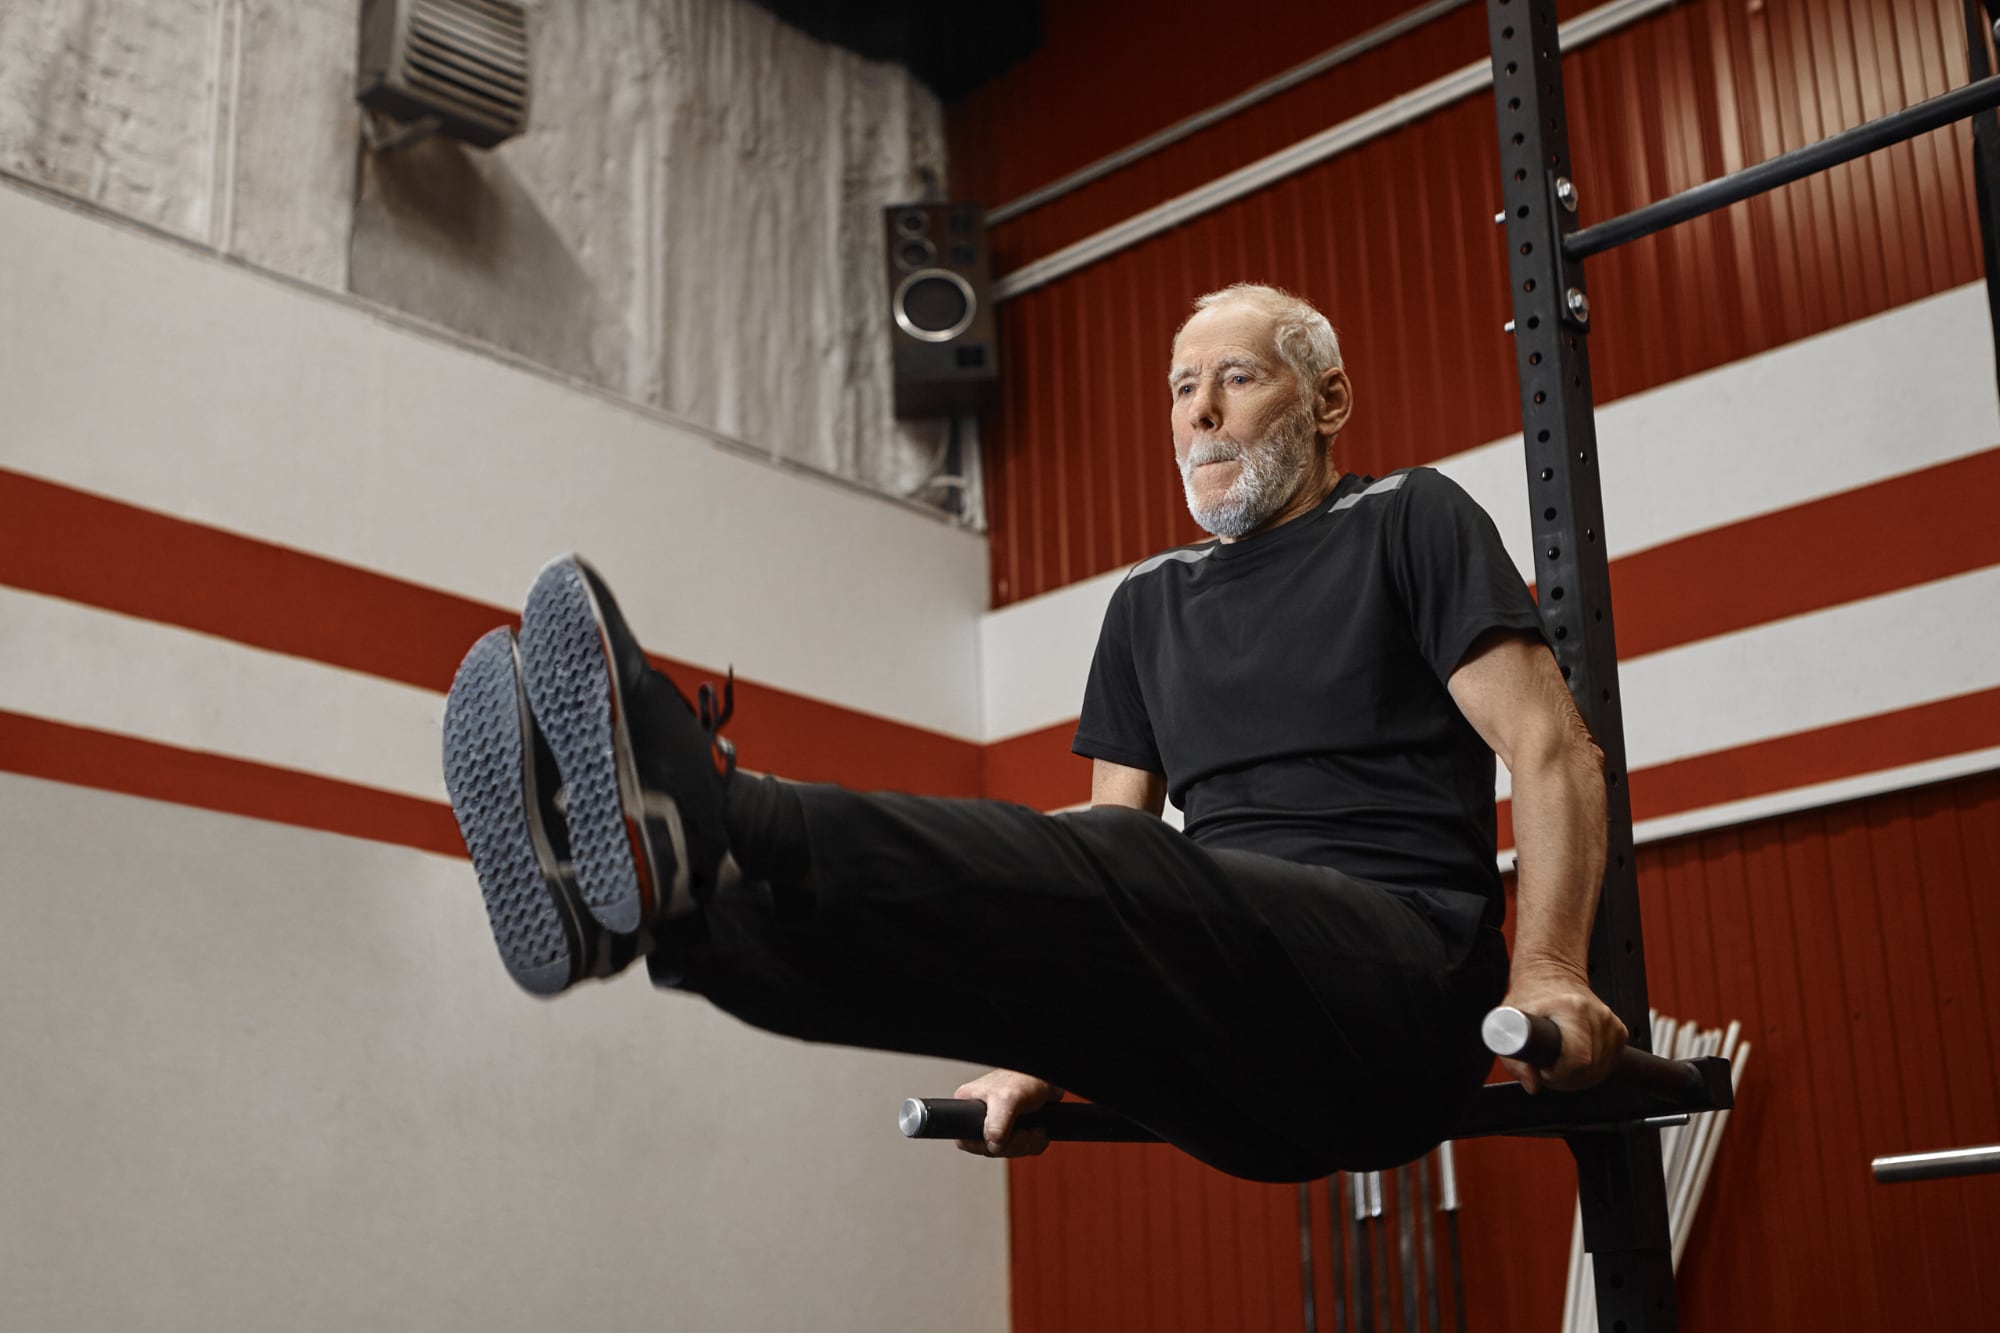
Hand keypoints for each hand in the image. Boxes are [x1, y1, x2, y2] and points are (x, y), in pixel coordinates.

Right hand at [952, 1069, 1062, 1158]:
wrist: (1047, 1079)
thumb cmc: (1026, 1078)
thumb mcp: (1008, 1099)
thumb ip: (996, 1124)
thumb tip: (993, 1146)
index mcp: (968, 1103)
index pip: (965, 1140)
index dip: (985, 1146)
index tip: (1004, 1138)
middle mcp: (981, 1114)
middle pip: (990, 1149)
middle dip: (1013, 1145)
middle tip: (1027, 1132)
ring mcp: (998, 1123)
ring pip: (1006, 1150)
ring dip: (1026, 1145)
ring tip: (1036, 1130)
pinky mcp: (1014, 1128)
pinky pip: (1020, 1149)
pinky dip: (1033, 1144)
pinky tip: (1039, 1132)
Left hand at [1498, 963, 1627, 1092]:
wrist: (1552, 973)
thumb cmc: (1530, 996)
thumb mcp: (1508, 1023)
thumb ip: (1516, 1061)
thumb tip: (1533, 1086)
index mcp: (1574, 1010)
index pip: (1579, 1060)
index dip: (1558, 1074)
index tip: (1543, 1067)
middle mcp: (1598, 1015)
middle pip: (1590, 1070)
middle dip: (1565, 1078)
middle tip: (1546, 1065)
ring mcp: (1611, 1023)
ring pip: (1601, 1071)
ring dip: (1578, 1075)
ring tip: (1558, 1059)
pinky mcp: (1619, 1031)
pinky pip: (1608, 1064)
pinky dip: (1591, 1069)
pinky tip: (1574, 1057)